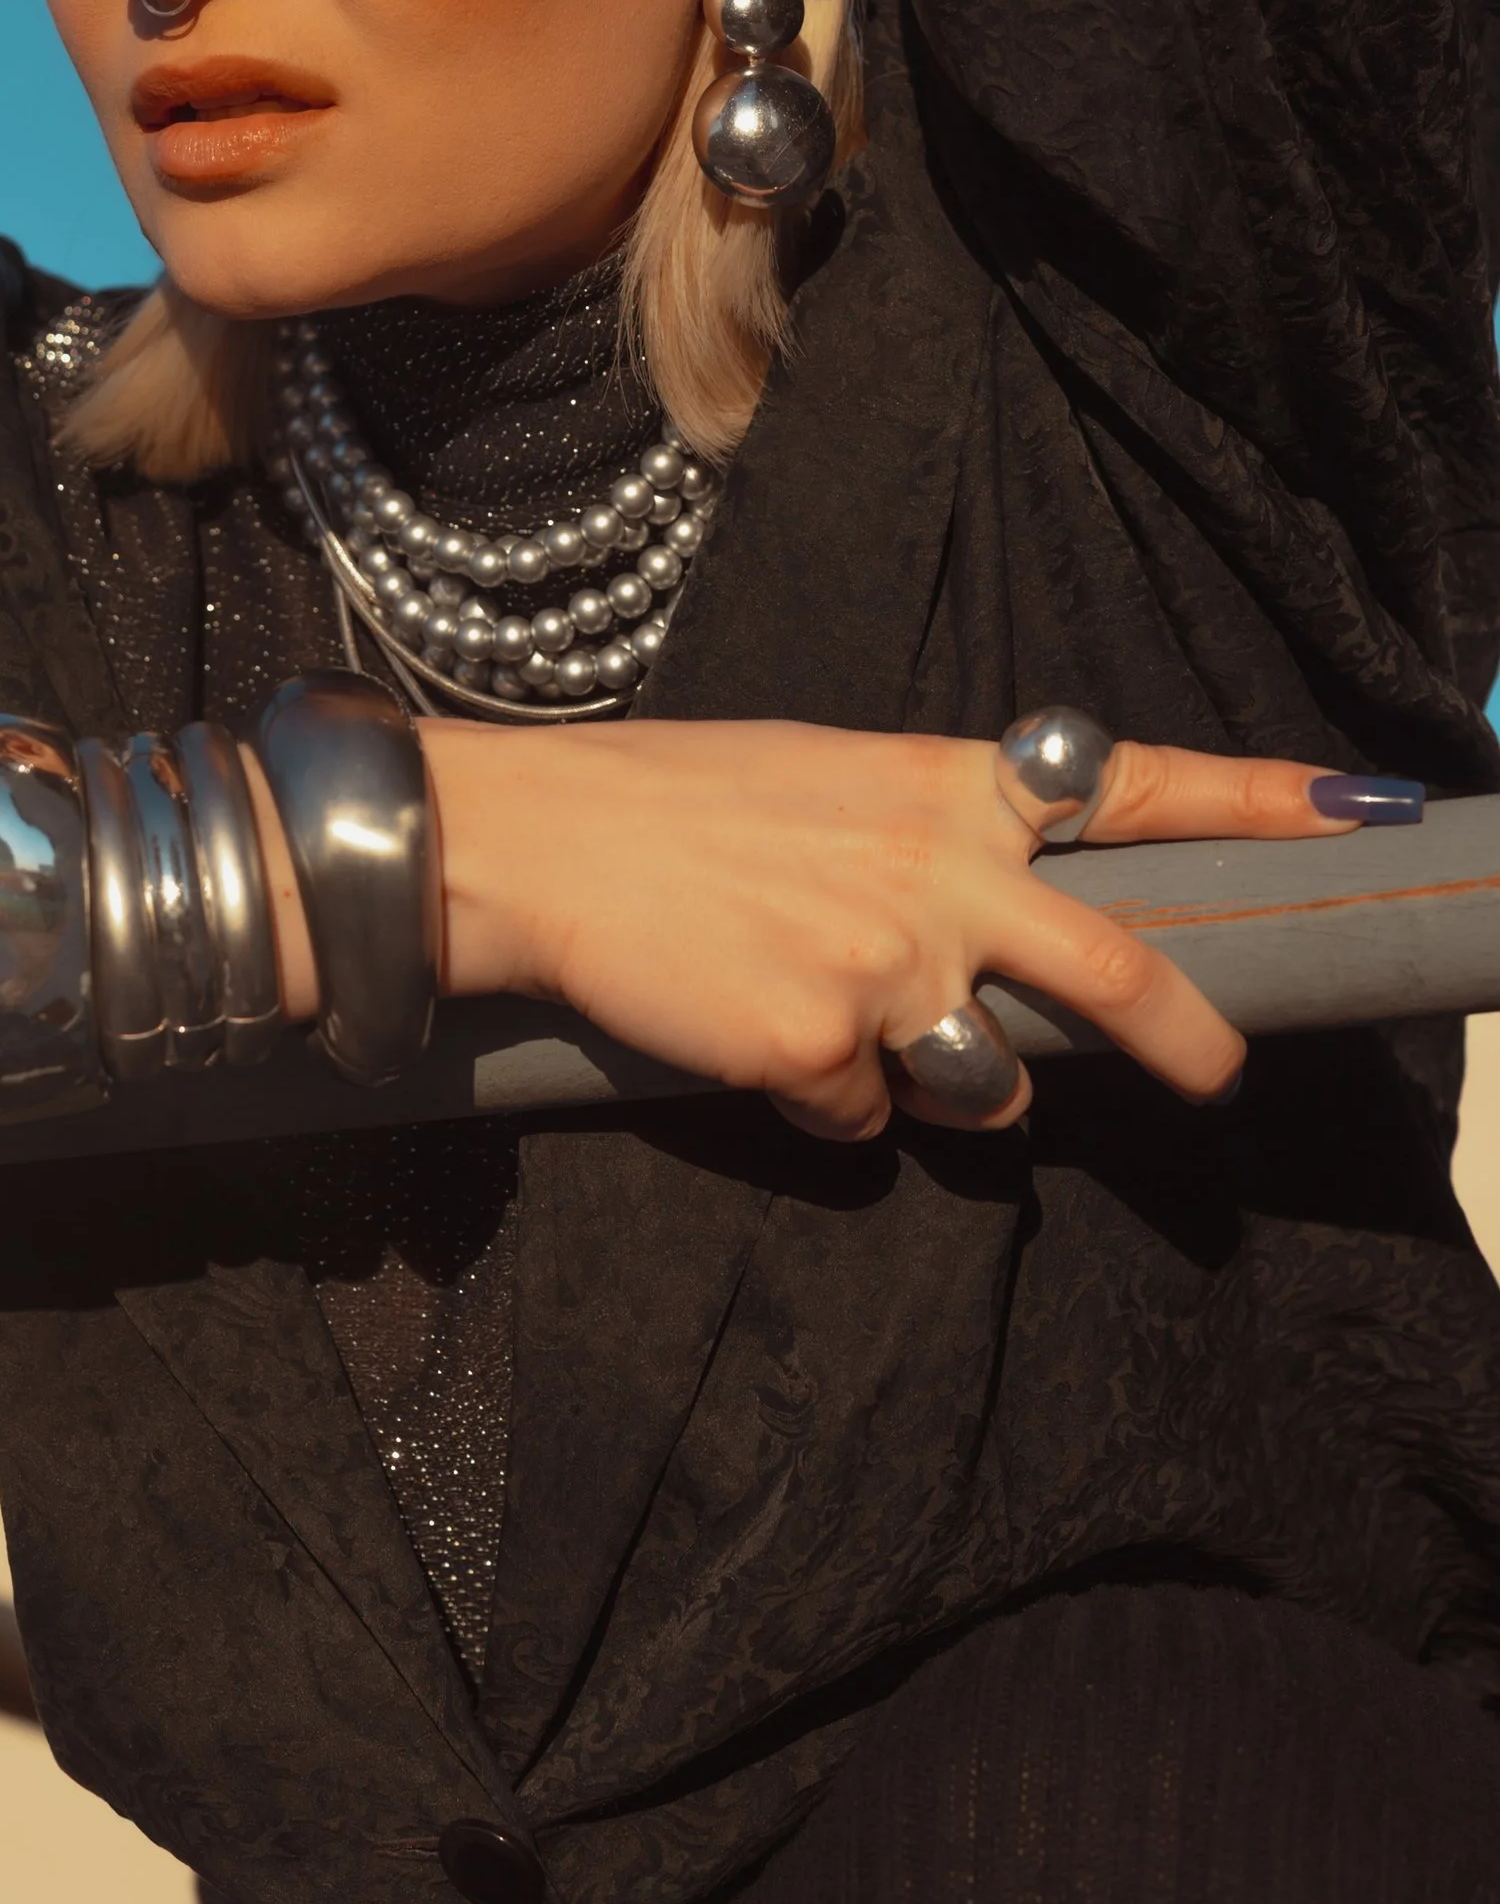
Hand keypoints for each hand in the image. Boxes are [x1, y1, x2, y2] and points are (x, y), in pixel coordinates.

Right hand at [418, 717, 1397, 1140]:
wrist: (538, 847)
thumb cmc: (676, 807)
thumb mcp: (829, 785)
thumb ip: (934, 844)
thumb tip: (999, 932)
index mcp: (945, 785)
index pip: (1133, 784)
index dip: (1258, 798)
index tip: (1365, 805)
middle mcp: (939, 871)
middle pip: (1118, 969)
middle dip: (1185, 1038)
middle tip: (1218, 1078)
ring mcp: (887, 965)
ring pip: (984, 1080)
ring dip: (938, 1080)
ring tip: (836, 1016)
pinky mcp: (822, 1049)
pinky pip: (860, 1119)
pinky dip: (816, 1099)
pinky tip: (750, 1034)